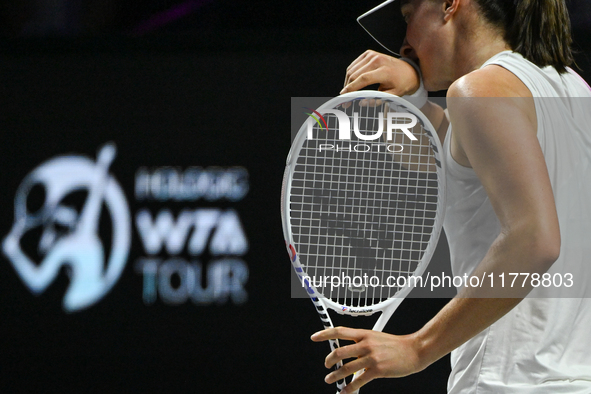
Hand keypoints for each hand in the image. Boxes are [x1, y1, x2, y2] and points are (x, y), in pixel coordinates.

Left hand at [310, 327, 424, 393]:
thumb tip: (349, 354)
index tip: (314, 337)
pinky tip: (345, 391)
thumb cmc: (396, 345)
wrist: (414, 350)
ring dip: (335, 375)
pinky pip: (358, 381)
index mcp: (364, 334)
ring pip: (346, 368)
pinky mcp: (378, 370)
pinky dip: (349, 388)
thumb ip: (362, 344)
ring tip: (330, 379)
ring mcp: (371, 357)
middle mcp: (366, 344)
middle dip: (329, 360)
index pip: (340, 331)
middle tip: (326, 365)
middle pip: (339, 351)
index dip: (325, 334)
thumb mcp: (376, 338)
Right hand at [341, 50, 419, 95]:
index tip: (344, 95)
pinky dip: (350, 74)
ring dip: (347, 82)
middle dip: (347, 88)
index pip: (364, 78)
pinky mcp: (369, 54)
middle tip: (345, 99)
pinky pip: (354, 65)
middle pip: (355, 74)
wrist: (408, 71)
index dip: (352, 88)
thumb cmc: (401, 84)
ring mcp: (372, 55)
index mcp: (385, 70)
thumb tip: (362, 102)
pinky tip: (353, 82)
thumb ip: (377, 100)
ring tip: (349, 92)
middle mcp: (378, 60)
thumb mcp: (393, 95)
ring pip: (352, 70)